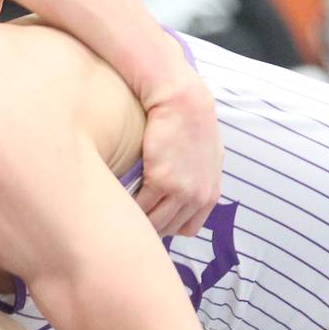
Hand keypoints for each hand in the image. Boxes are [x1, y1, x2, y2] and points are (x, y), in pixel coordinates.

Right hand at [135, 70, 223, 238]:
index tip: (152, 217)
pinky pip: (141, 207)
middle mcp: (199, 197)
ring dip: (137, 218)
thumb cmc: (190, 122)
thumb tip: (186, 190)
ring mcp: (182, 191)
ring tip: (121, 210)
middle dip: (150, 226)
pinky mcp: (162, 181)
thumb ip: (200, 178)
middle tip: (131, 217)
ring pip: (154, 222)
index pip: (188, 230)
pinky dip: (129, 205)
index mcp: (210, 194)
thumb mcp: (207, 156)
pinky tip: (118, 197)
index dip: (168, 226)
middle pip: (168, 229)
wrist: (183, 99)